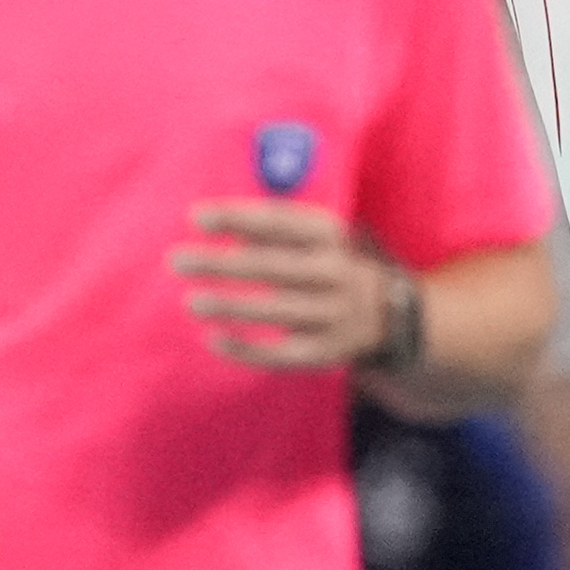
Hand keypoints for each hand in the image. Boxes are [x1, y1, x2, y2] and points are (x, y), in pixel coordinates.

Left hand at [169, 198, 403, 370]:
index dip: (237, 218)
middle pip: (273, 266)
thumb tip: (207, 217)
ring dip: (232, 306)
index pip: (279, 221)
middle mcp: (336, 272)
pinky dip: (247, 348)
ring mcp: (334, 314)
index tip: (195, 217)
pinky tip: (213, 338)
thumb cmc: (332, 262)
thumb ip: (268, 225)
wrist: (393, 314)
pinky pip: (282, 353)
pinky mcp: (327, 351)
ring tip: (192, 301)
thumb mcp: (314, 235)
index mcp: (331, 235)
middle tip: (177, 260)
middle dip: (222, 264)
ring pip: (277, 310)